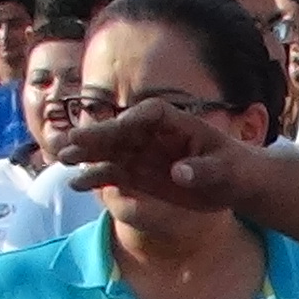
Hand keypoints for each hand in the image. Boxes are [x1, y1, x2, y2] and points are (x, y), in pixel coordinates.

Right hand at [60, 100, 250, 208]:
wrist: (235, 184)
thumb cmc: (235, 170)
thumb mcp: (226, 172)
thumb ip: (204, 171)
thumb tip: (179, 173)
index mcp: (177, 122)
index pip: (149, 114)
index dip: (131, 121)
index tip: (117, 130)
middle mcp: (153, 135)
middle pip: (120, 131)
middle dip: (96, 136)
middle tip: (70, 141)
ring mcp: (142, 154)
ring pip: (109, 152)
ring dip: (87, 155)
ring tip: (62, 159)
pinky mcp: (138, 174)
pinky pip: (112, 174)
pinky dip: (95, 178)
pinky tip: (76, 184)